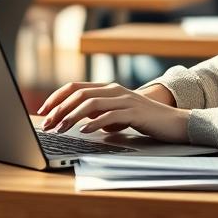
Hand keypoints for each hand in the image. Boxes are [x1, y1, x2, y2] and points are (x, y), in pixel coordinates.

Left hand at [37, 82, 188, 142]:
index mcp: (107, 88)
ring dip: (72, 116)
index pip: (75, 86)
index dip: (57, 97)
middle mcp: (114, 90)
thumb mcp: (116, 115)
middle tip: (47, 124)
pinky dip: (94, 122)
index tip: (43, 110)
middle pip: (79, 94)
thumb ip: (99, 114)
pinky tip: (84, 131)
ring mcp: (125, 99)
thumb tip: (78, 121)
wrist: (174, 122)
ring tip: (61, 128)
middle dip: (59, 109)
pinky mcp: (135, 112)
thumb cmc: (144, 120)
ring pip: (91, 103)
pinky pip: (110, 115)